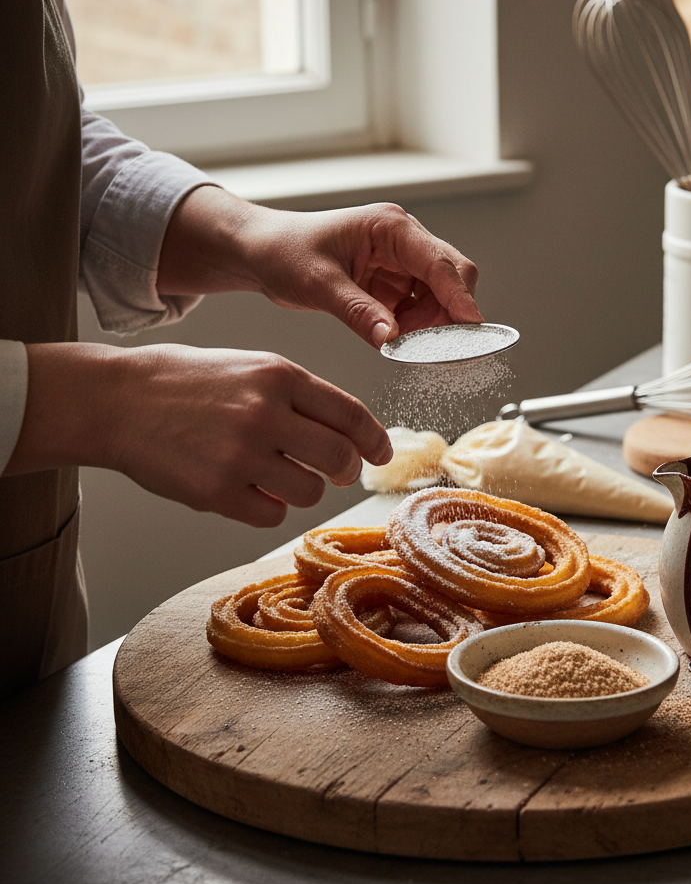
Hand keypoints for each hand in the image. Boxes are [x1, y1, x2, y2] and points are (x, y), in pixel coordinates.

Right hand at [6, 343, 392, 526]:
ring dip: (303, 490)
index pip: (352, 414)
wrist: (115, 399)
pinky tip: (247, 489)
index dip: (375, 440)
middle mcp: (265, 413)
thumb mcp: (250, 368)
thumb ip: (299, 396)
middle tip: (337, 473)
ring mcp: (240, 454)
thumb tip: (349, 432)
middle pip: (339, 458)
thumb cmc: (185, 382)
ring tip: (276, 475)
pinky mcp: (216, 491)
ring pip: (309, 492)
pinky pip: (272, 515)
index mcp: (279, 375)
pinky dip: (267, 508)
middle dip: (346, 471)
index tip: (381, 454)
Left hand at [157, 187, 482, 347]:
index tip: (472, 328)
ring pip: (441, 300)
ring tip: (401, 344)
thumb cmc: (284, 252)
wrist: (261, 253)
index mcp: (391, 227)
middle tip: (431, 348)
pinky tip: (395, 340)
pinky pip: (422, 311)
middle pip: (452, 279)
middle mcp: (404, 242)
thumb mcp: (318, 284)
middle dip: (448, 315)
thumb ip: (358, 311)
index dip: (460, 297)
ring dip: (430, 327)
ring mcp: (403, 264)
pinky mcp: (395, 285)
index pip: (441, 262)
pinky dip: (416, 331)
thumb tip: (393, 338)